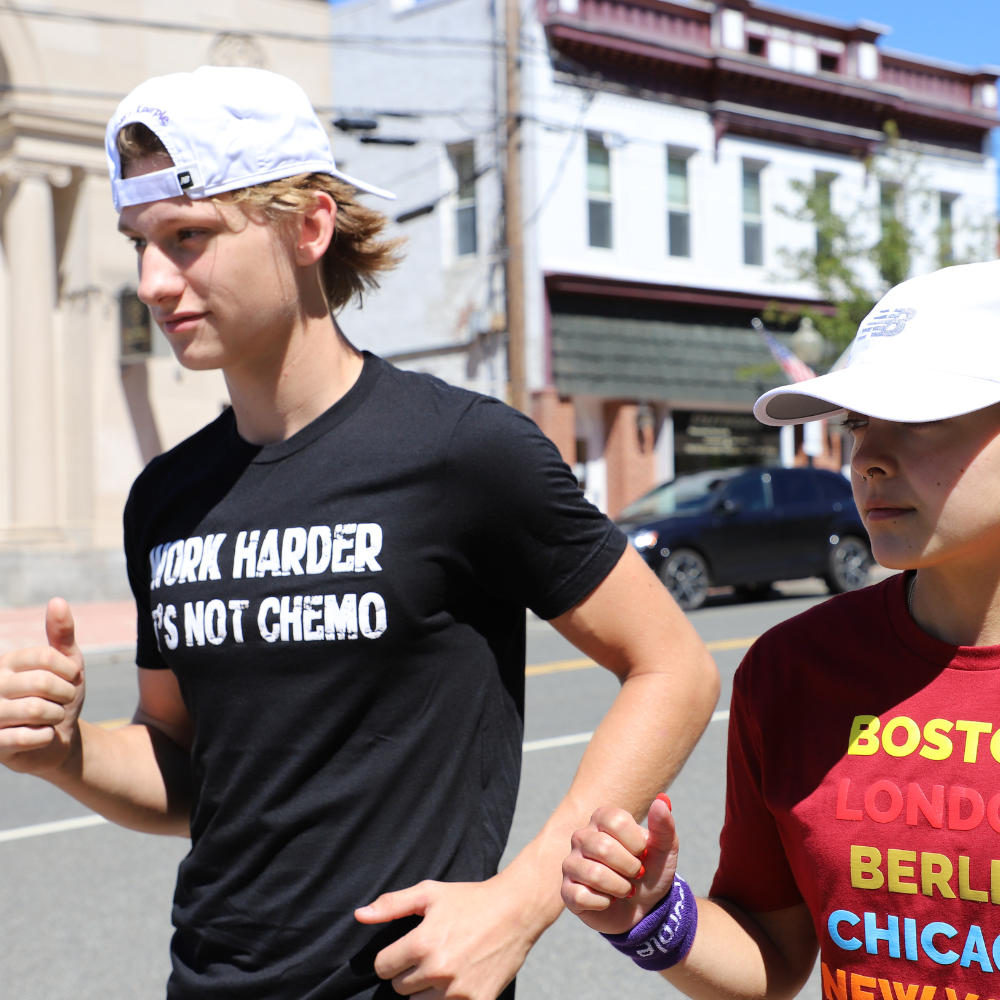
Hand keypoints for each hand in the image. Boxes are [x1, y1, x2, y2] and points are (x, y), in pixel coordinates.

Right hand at [0, 598, 85, 773]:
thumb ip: (62, 634)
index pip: (45, 656)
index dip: (70, 671)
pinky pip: (26, 737)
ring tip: (52, 718)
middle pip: (43, 683)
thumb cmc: (60, 698)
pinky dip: (46, 737)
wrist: (58, 741)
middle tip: (63, 702)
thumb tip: (57, 600)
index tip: (72, 679)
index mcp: (8, 662)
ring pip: (36, 710)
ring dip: (57, 716)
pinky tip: (42, 736)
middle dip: (66, 695)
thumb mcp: (69, 664)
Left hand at [355, 874, 531, 997]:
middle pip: (400, 987)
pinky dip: (448, 999)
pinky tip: (458, 980)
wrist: (515, 911)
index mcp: (421, 943)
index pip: (383, 967)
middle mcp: (437, 970)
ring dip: (427, 989)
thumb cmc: (469, 899)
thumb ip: (392, 904)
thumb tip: (359, 915)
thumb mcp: (429, 893)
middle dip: (410, 972)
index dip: (392, 957)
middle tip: (431, 953)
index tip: (407, 949)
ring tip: (445, 966)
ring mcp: (457, 991)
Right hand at [561, 794, 677, 934]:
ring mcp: (571, 864)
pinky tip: (608, 900)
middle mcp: (582, 837)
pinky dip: (604, 903)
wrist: (644, 909)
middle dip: (630, 867)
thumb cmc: (651, 873)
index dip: (636, 842)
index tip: (643, 853)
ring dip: (620, 887)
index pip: (616, 821)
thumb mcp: (664, 851)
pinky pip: (582, 896)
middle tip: (636, 874)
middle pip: (604, 847)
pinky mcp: (567, 891)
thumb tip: (662, 799)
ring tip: (624, 889)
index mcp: (602, 819)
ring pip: (594, 874)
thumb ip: (664, 825)